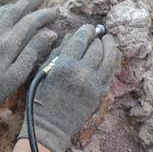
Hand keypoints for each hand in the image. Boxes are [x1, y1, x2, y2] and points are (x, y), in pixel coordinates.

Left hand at [0, 0, 58, 119]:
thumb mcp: (19, 73)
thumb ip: (33, 51)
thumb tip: (49, 33)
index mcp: (7, 44)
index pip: (28, 22)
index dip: (43, 15)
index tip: (55, 12)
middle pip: (15, 11)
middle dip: (30, 1)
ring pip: (3, 11)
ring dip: (17, 4)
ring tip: (29, 0)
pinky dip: (2, 10)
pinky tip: (8, 9)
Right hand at [18, 24, 121, 151]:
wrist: (50, 124)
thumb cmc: (41, 95)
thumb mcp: (43, 70)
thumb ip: (57, 51)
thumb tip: (71, 35)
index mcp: (64, 65)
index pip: (80, 40)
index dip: (86, 31)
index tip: (88, 27)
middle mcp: (81, 72)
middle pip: (96, 47)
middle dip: (97, 38)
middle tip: (97, 33)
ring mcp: (93, 84)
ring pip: (109, 58)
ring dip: (110, 46)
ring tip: (108, 40)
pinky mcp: (100, 93)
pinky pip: (110, 72)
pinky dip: (111, 61)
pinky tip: (109, 56)